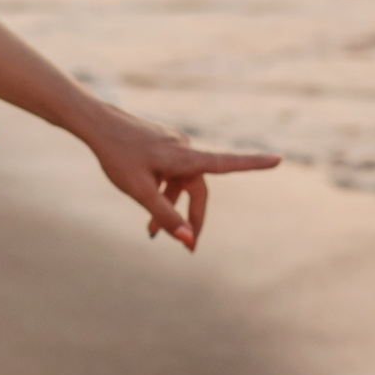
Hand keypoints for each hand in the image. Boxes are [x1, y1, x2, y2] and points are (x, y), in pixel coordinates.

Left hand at [81, 105, 279, 250]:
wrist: (96, 125)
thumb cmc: (117, 156)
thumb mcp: (138, 191)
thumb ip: (164, 215)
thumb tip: (186, 239)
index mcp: (183, 158)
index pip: (225, 164)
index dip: (253, 164)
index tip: (278, 159)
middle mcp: (184, 149)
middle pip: (198, 190)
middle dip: (192, 219)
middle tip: (189, 249)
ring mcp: (174, 146)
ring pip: (181, 183)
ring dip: (171, 208)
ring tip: (150, 234)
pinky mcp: (163, 146)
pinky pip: (171, 174)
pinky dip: (163, 192)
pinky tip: (145, 204)